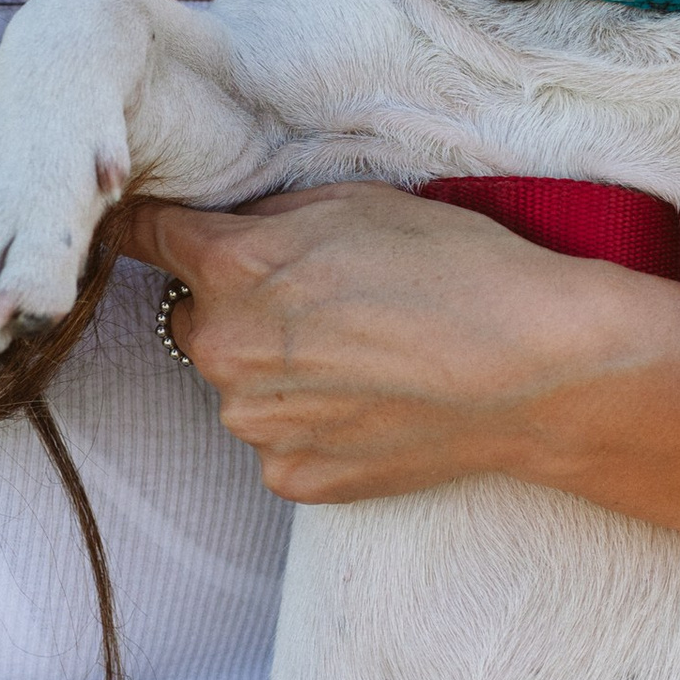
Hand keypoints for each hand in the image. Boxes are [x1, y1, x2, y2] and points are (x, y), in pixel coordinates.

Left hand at [127, 186, 649, 501]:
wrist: (535, 371)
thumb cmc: (460, 270)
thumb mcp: (358, 203)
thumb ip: (269, 215)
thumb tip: (229, 225)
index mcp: (230, 269)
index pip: (143, 237)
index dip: (146, 225)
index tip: (144, 225)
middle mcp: (223, 351)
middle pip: (195, 318)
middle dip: (237, 305)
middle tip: (321, 300)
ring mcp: (255, 424)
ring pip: (238, 384)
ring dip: (275, 368)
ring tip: (362, 356)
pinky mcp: (292, 477)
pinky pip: (279, 439)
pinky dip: (310, 422)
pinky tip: (372, 404)